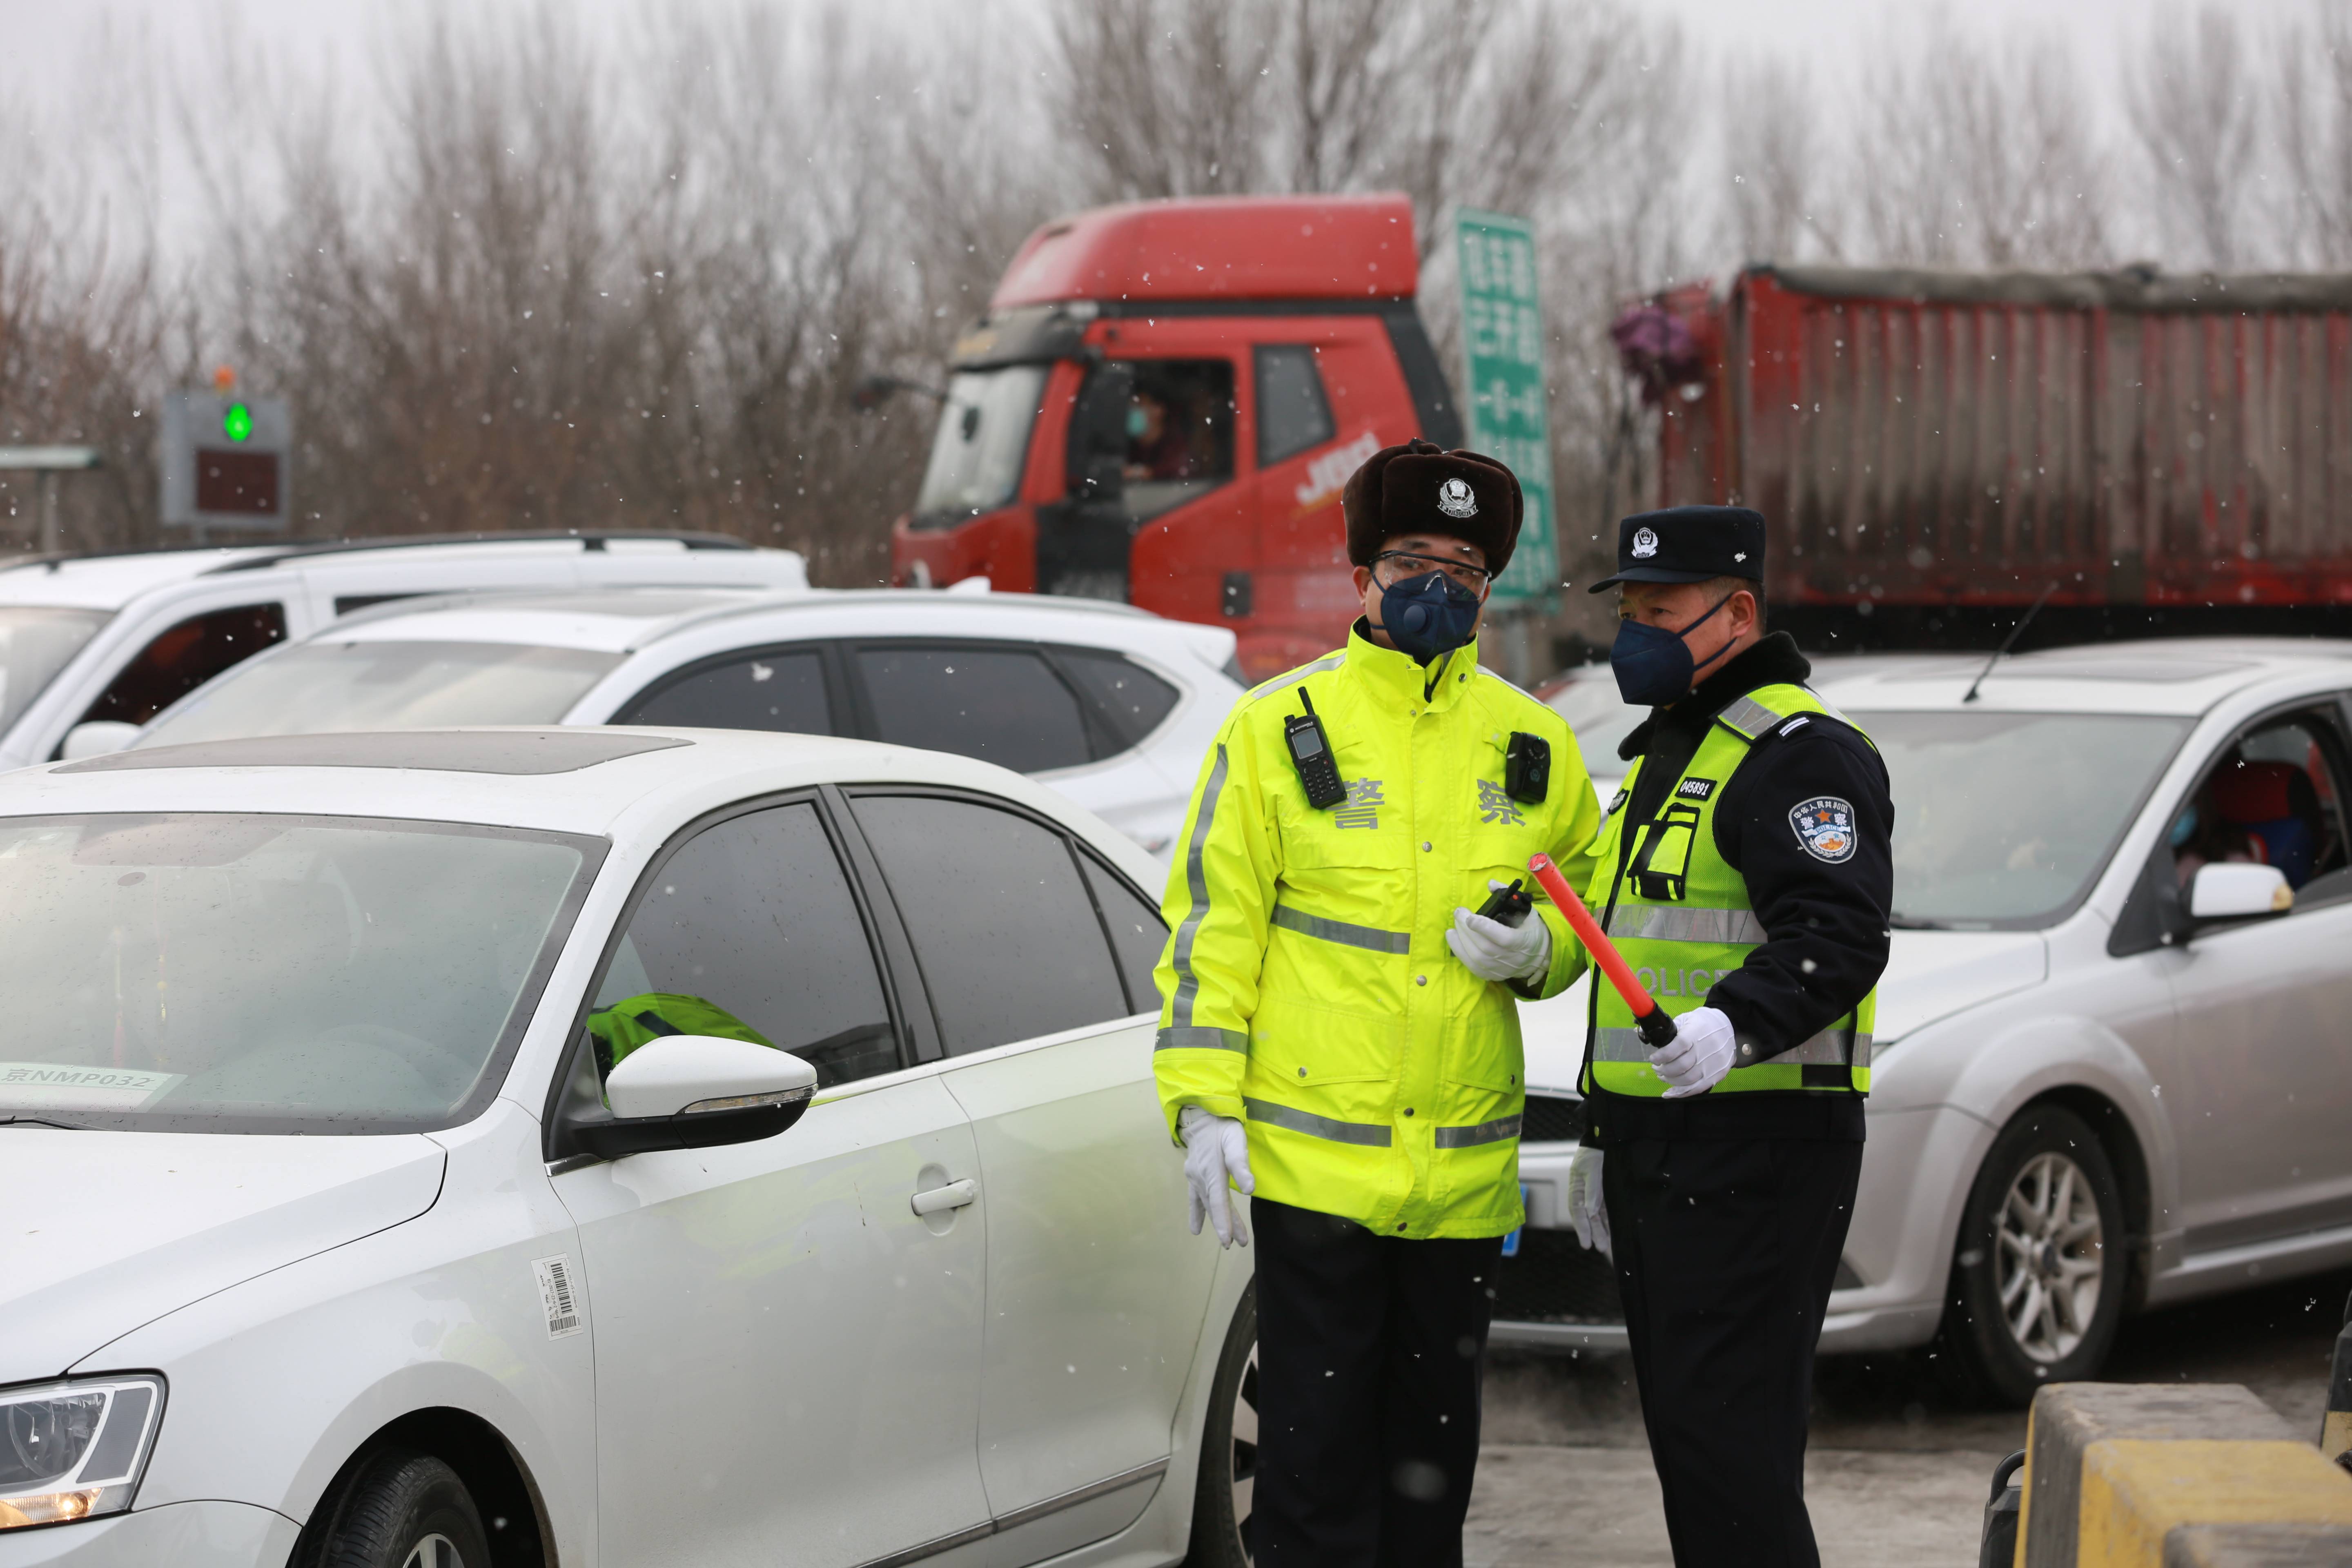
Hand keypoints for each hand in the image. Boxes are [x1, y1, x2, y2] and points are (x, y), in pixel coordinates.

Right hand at [1179, 1105, 1253, 1246]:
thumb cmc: (1223, 1127)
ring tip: (1228, 1241)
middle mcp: (1201, 1177)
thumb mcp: (1236, 1140)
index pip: (1218, 1202)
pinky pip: (1195, 1198)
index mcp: (1212, 1171)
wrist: (1202, 1114)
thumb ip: (1241, 1165)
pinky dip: (1197, 1213)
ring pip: (1207, 1204)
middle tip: (1237, 1243)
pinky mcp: (1194, 1175)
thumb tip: (1250, 1190)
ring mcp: (1195, 1177)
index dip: (1224, 1222)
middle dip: (1225, 1226)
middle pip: (1214, 1206)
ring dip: (1218, 1221)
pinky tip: (1196, 1228)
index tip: (1228, 1241)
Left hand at [1446, 883, 1551, 982]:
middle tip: (1459, 914)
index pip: (1504, 938)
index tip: (1469, 916)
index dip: (1484, 928)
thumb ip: (1510, 895)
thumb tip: (1491, 884)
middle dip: (1467, 930)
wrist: (1540, 953)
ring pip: (1477, 959)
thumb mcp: (1526, 909)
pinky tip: (1455, 940)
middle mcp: (1515, 958)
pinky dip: (1461, 954)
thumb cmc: (1530, 928)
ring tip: (1454, 927)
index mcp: (1526, 941)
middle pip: (1486, 948)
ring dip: (1461, 941)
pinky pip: (1474, 968)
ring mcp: (1504, 969)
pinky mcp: (1495, 976)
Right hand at [1566, 1144, 1609, 1259]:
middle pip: (1588, 1218)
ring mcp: (1594, 1197)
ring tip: (1605, 1246)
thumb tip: (1591, 1211)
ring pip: (1597, 1218)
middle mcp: (1584, 1196)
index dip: (1582, 1229)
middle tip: (1599, 1248)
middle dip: (1593, 1233)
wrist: (1601, 1144)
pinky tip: (1612, 1233)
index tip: (1586, 1244)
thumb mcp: (1592, 1171)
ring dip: (1601, 1231)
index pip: (1578, 1213)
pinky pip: (1606, 1212)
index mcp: (1575, 1190)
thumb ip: (1592, 1191)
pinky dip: (1609, 1223)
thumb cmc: (1593, 1156)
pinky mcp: (1604, 1195)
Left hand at [1650, 1005, 1736, 1097]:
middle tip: (1656, 1067)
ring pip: (1688, 1080)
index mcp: (1697, 1031)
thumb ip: (1668, 1030)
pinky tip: (1670, 1092)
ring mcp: (1715, 1063)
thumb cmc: (1703, 1023)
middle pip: (1681, 1066)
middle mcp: (1708, 1048)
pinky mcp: (1719, 1073)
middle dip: (1664, 1070)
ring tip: (1663, 1075)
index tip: (1653, 1058)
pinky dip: (1682, 1092)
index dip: (1662, 1055)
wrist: (1729, 1027)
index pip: (1678, 1046)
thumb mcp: (1686, 1019)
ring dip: (1671, 1080)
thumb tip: (1642, 1034)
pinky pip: (1698, 1088)